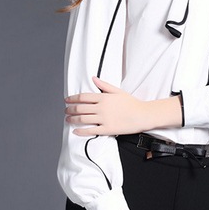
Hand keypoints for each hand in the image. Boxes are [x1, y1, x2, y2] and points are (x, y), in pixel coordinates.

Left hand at [65, 77, 181, 135]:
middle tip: (66, 110)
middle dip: (70, 109)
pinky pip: (90, 131)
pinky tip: (75, 131)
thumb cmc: (132, 103)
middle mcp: (102, 108)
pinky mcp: (107, 129)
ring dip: (72, 119)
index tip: (67, 100)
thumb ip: (104, 85)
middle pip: (80, 108)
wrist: (142, 115)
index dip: (73, 98)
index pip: (83, 97)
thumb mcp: (118, 91)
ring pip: (82, 119)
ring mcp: (104, 119)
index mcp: (104, 97)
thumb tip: (93, 78)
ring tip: (68, 119)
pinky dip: (81, 131)